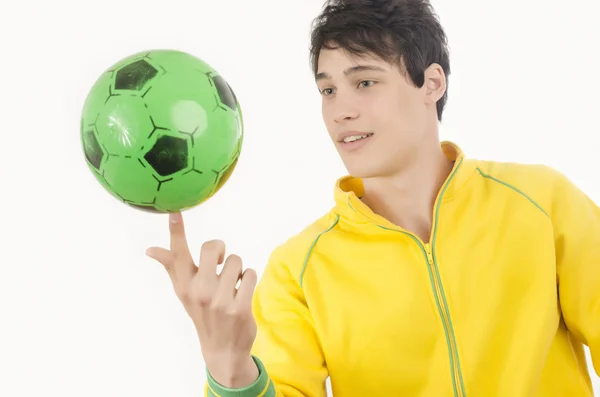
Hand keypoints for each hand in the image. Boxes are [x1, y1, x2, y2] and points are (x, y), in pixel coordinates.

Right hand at [146, 212, 258, 386]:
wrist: (222, 349)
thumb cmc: (202, 313)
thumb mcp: (184, 292)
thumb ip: (172, 267)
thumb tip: (150, 249)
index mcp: (184, 285)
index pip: (178, 254)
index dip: (176, 232)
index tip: (174, 212)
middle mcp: (199, 291)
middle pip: (213, 247)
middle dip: (221, 251)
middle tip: (221, 264)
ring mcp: (219, 300)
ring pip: (236, 260)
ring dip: (238, 270)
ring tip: (232, 287)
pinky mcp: (239, 307)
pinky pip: (250, 274)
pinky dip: (249, 280)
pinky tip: (242, 293)